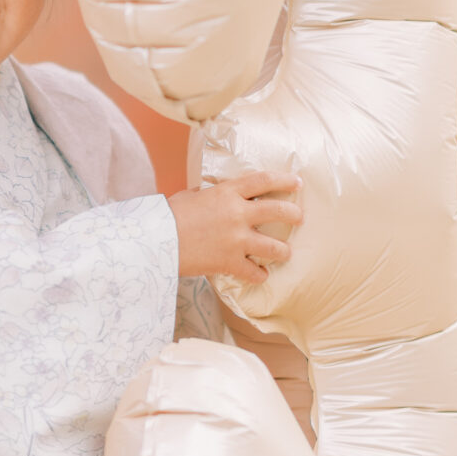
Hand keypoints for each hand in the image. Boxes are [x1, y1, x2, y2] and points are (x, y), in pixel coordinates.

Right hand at [165, 172, 301, 283]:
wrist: (157, 240)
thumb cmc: (169, 215)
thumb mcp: (191, 195)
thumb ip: (209, 194)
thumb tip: (214, 193)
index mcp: (227, 193)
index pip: (264, 180)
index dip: (284, 180)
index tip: (297, 182)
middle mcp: (238, 214)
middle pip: (278, 211)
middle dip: (294, 214)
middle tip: (299, 218)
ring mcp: (236, 240)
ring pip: (274, 247)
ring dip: (283, 250)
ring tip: (285, 252)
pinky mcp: (230, 262)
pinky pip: (255, 273)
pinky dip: (259, 275)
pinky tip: (260, 275)